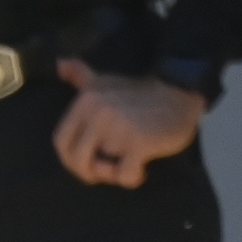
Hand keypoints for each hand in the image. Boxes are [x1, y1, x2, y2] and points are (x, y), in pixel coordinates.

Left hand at [51, 62, 201, 187]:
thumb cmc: (140, 93)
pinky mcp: (138, 142)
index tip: (87, 162)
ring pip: (100, 169)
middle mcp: (98, 112)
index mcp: (85, 101)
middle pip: (76, 159)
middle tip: (108, 170)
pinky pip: (124, 174)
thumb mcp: (106, 82)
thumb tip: (60, 63)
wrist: (181, 93)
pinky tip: (141, 170)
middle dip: (89, 172)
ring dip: (112, 175)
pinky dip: (131, 178)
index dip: (70, 158)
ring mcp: (117, 128)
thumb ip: (81, 77)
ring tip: (127, 165)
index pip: (60, 141)